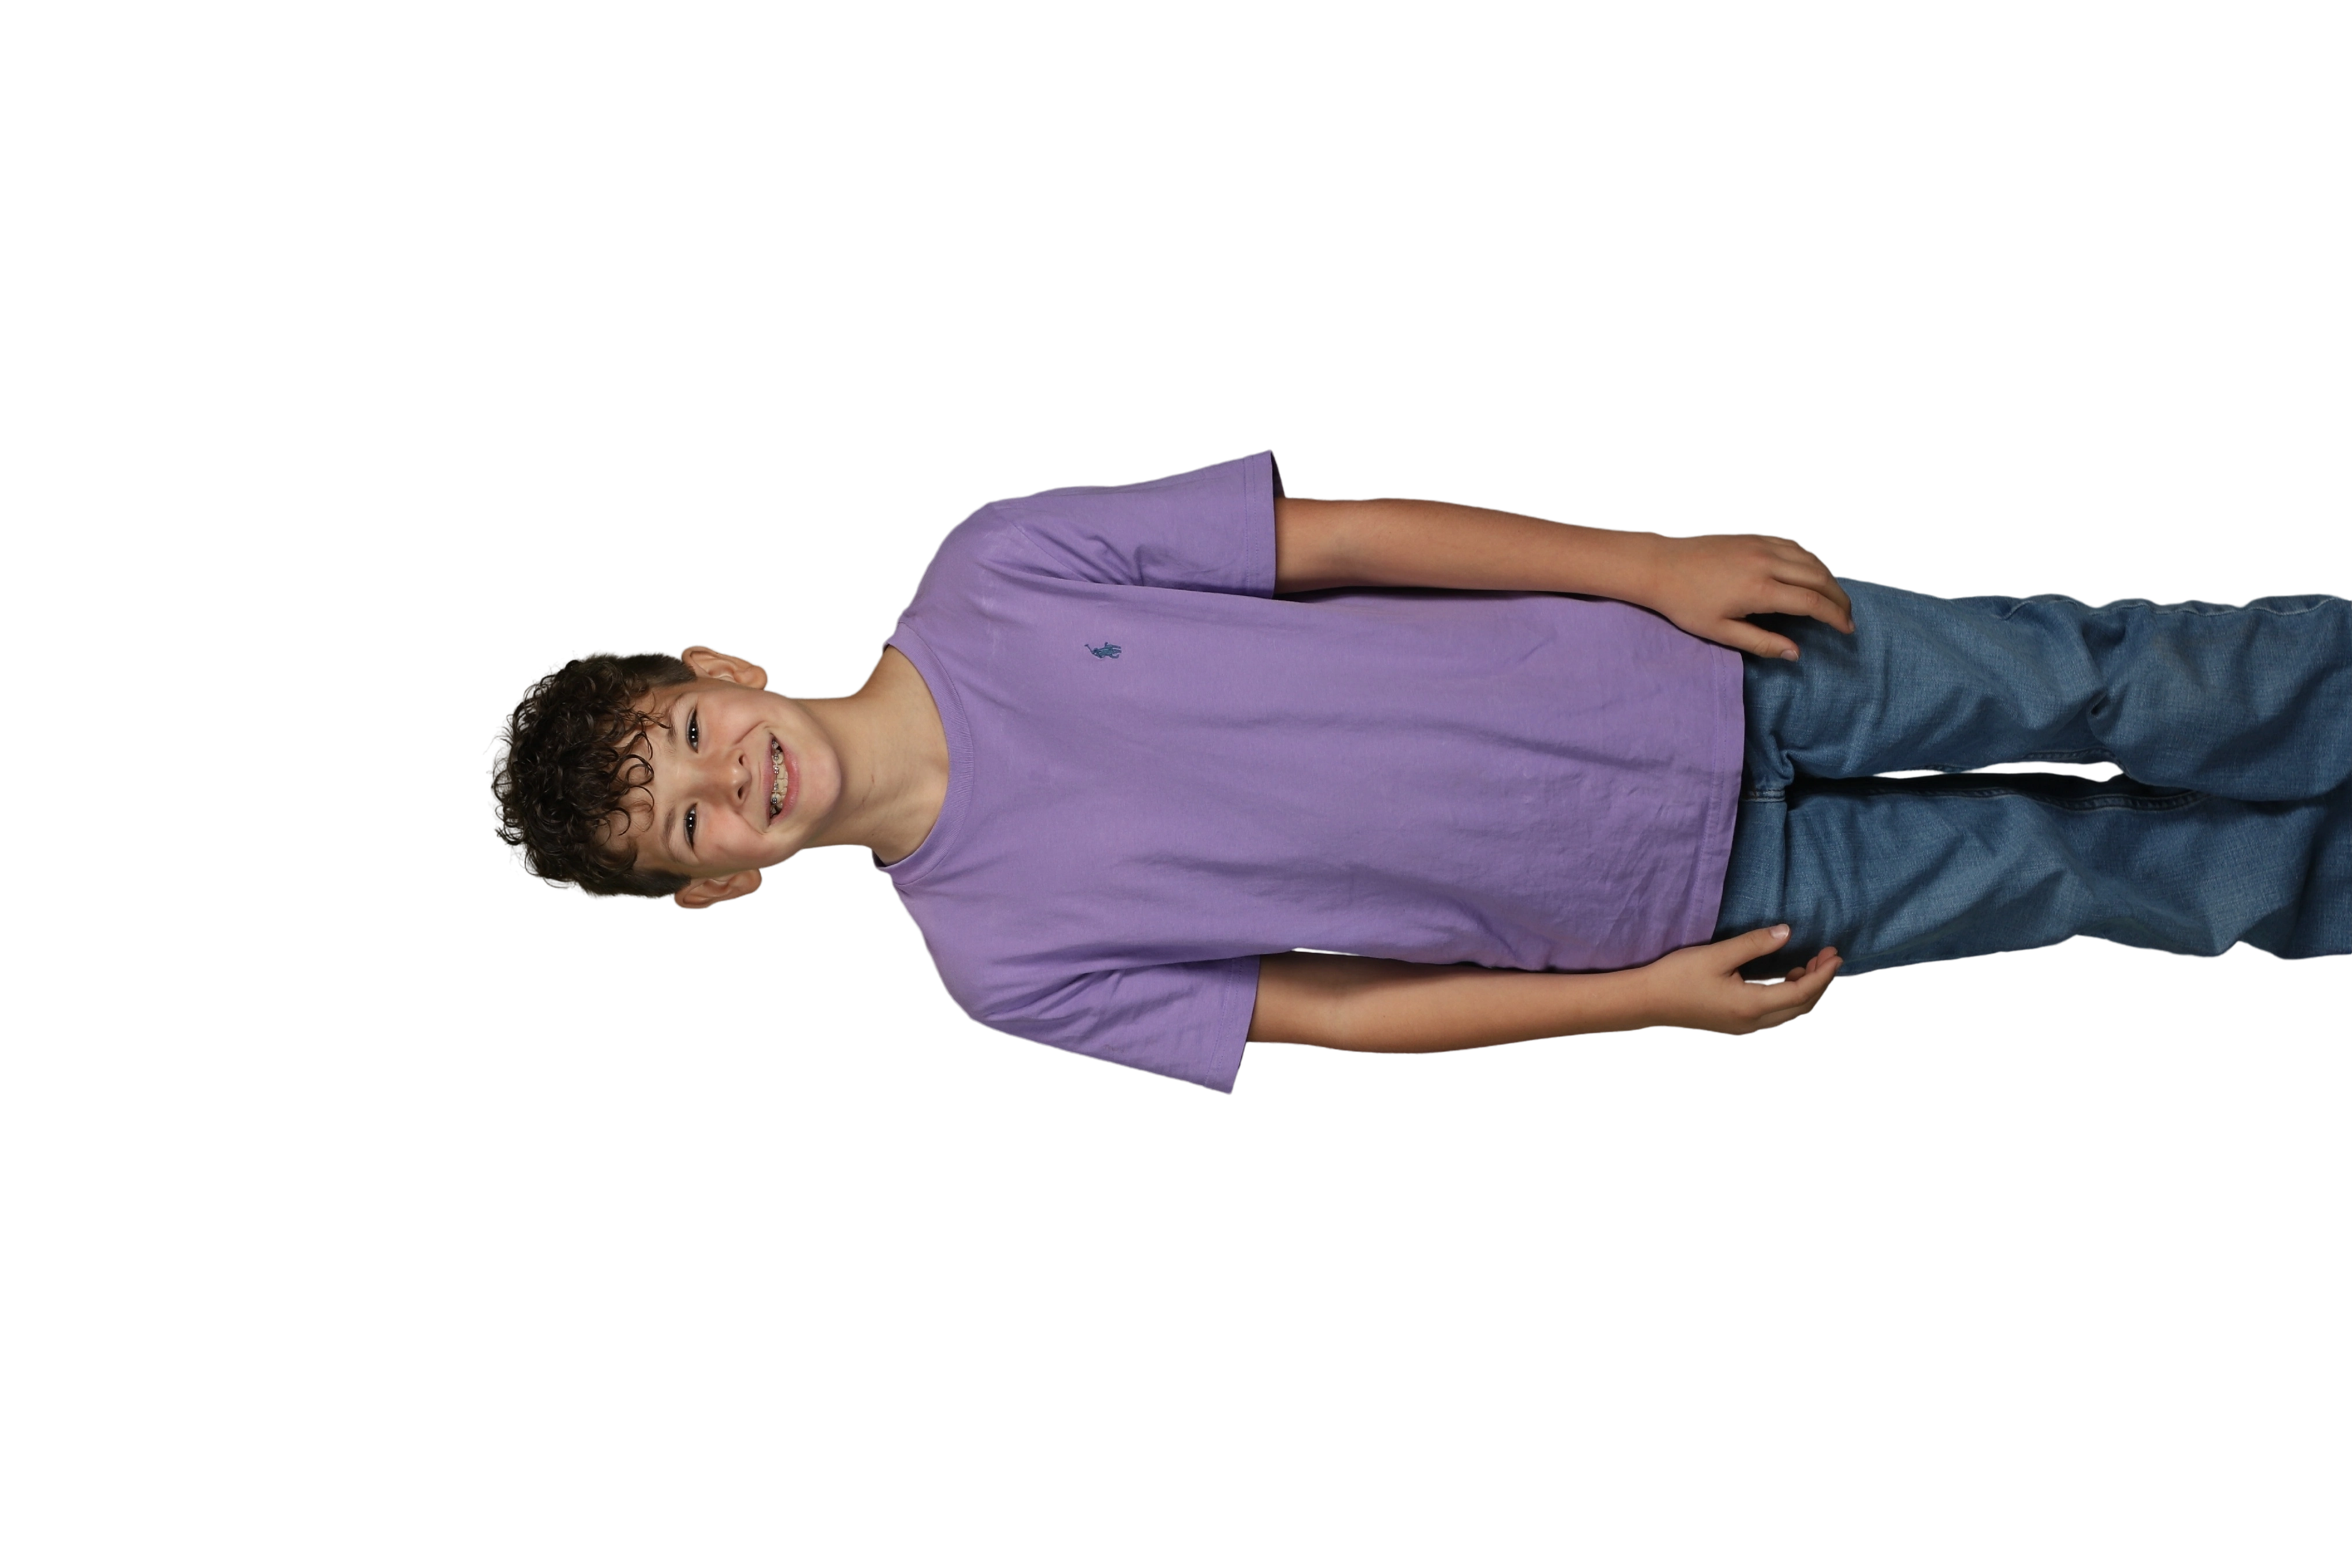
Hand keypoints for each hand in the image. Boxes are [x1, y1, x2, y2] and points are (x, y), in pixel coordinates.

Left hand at [1634, 532, 1854, 660]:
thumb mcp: (1720, 632)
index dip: (1835, 617)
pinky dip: (1812, 559)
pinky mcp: (1755, 537)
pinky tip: (1815, 572)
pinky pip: (1795, 545)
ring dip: (1829, 578)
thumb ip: (1761, 643)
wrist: (1660, 566)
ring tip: (1836, 598)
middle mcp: (1766, 562)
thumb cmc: (1685, 603)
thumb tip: (1795, 654)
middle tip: (1848, 617)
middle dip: (1840, 599)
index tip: (1847, 630)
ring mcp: (1761, 545)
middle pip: (1820, 578)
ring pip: (1811, 558)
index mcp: (1759, 590)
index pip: (1812, 603)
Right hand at [1635, 925, 1840, 1036]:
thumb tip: (1788, 932)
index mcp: (1751, 1006)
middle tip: (1828, 955)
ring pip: (1789, 1011)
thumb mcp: (1716, 955)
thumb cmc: (1677, 976)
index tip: (1835, 954)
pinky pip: (1774, 1012)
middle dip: (1819, 981)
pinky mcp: (1735, 1022)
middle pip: (1800, 1006)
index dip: (1822, 974)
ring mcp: (1743, 1026)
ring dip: (1804, 989)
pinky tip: (1784, 976)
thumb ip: (1754, 944)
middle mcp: (1752, 1022)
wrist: (1645, 1001)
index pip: (1800, 992)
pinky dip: (1788, 995)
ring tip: (1810, 963)